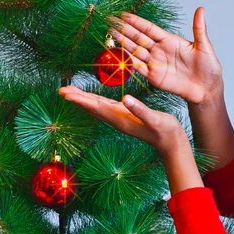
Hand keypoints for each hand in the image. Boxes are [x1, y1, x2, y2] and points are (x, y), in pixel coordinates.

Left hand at [58, 85, 184, 155]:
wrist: (172, 143)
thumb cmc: (166, 131)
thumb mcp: (155, 119)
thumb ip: (140, 110)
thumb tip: (126, 98)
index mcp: (121, 119)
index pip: (96, 107)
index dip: (80, 99)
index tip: (66, 93)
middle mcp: (117, 119)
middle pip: (92, 107)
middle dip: (76, 99)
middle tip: (61, 90)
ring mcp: (121, 119)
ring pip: (97, 108)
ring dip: (83, 100)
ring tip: (71, 93)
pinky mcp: (126, 117)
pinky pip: (106, 108)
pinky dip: (95, 101)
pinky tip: (92, 99)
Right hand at [108, 7, 223, 104]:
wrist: (207, 89)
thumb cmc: (209, 68)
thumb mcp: (204, 46)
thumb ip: (199, 28)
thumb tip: (201, 9)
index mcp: (170, 40)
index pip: (149, 29)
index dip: (136, 22)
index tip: (124, 15)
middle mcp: (160, 50)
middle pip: (138, 38)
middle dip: (124, 30)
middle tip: (110, 22)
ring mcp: (155, 63)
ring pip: (135, 51)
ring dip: (122, 43)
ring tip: (110, 34)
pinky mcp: (154, 77)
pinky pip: (138, 68)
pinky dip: (127, 61)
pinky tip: (118, 54)